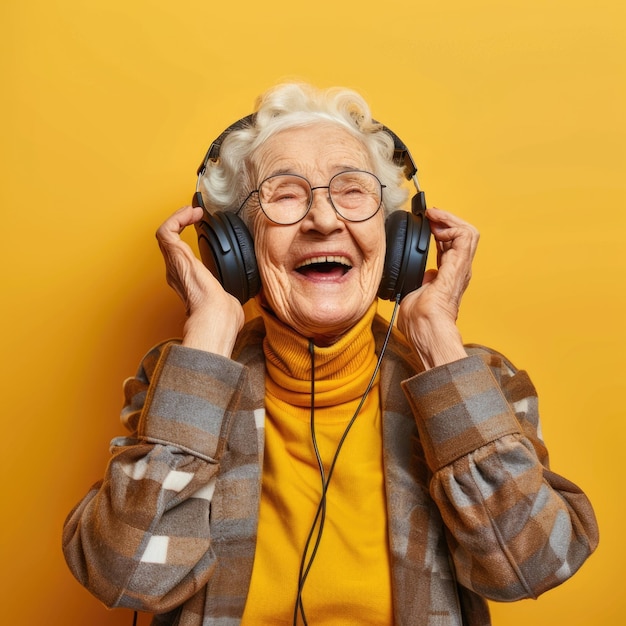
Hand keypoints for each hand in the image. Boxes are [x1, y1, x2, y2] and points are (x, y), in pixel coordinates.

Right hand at [155, 206, 244, 355]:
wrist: (217, 316)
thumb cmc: (223, 317)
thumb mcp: (228, 301)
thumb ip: (227, 297)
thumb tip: (234, 301)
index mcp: (188, 283)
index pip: (180, 257)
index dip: (185, 240)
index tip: (198, 229)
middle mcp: (177, 273)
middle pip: (170, 243)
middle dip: (180, 225)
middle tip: (194, 215)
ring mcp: (175, 265)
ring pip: (165, 235)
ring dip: (178, 218)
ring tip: (192, 211)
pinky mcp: (176, 257)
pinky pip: (166, 231)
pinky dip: (176, 218)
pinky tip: (190, 213)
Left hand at [397, 207, 478, 368]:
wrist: (425, 329)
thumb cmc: (419, 322)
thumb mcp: (413, 295)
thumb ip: (419, 284)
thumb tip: (421, 278)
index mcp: (447, 277)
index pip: (449, 246)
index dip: (440, 231)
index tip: (427, 221)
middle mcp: (458, 271)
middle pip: (461, 236)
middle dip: (446, 220)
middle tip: (431, 214)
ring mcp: (461, 268)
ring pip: (468, 233)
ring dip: (450, 219)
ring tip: (435, 215)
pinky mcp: (460, 266)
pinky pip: (465, 237)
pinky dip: (452, 225)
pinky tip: (437, 224)